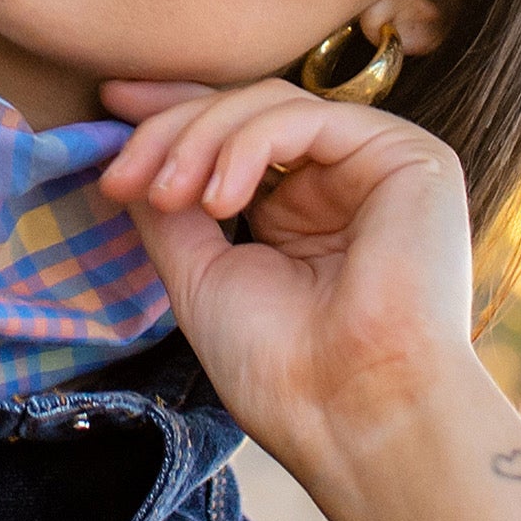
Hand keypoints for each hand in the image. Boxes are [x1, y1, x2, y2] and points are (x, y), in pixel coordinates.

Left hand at [97, 79, 476, 484]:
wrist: (350, 416)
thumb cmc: (283, 370)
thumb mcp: (200, 275)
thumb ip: (169, 210)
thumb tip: (130, 155)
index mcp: (306, 212)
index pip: (238, 136)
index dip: (175, 113)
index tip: (113, 105)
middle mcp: (346, 182)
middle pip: (247, 110)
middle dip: (172, 129)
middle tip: (123, 174)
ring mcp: (379, 166)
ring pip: (269, 105)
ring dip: (198, 140)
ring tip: (165, 197)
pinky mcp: (408, 157)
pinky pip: (305, 119)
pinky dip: (246, 146)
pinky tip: (218, 200)